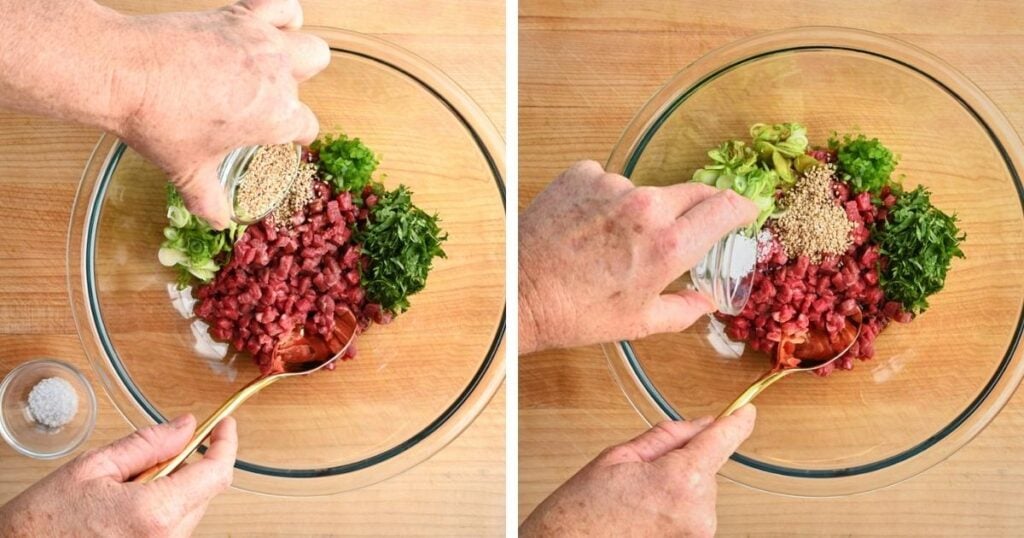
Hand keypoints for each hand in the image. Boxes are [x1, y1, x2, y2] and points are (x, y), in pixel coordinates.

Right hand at [0, 415, 237, 537]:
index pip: (215, 474)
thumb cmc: (42, 523)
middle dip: (186, 468)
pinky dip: (159, 514)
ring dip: (170, 494)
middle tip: (145, 462)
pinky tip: (122, 515)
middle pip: (203, 493)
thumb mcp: (93, 468)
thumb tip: (186, 426)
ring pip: (188, 514)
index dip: (225, 445)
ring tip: (121, 494)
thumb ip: (148, 445)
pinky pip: (171, 532)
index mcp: (155, 512)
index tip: (223, 427)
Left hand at [112, 0, 329, 227]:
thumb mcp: (186, 171)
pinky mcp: (242, 15)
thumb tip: (218, 224)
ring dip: (298, 53)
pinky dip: (281, 14)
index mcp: (275, 118)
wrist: (124, 73)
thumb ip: (208, 200)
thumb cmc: (158, 123)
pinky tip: (266, 26)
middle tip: (266, 98)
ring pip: (310, 46)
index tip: (278, 136)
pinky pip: (282, 7)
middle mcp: (280, 79)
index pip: (306, 128)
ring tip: (271, 64)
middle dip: (296, 89)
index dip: (294, 135)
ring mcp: (263, 43)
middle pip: (312, 82)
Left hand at [519, 160, 758, 352]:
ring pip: (645, 191)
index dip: (741, 207)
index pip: (726, 207)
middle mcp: (647, 206)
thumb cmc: (577, 313)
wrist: (518, 291)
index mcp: (670, 244)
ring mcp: (613, 185)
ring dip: (641, 210)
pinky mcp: (582, 174)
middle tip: (684, 228)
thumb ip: (684, 309)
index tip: (744, 211)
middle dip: (698, 208)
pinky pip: (607, 182)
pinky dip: (605, 200)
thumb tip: (706, 302)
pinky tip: (585, 227)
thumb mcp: (639, 322)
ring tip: (611, 242)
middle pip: (693, 192)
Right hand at [520, 405, 756, 537]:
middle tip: (640, 476)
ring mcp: (698, 534)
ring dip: (677, 490)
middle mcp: (699, 511)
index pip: (722, 439)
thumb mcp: (619, 457)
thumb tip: (702, 425)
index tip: (746, 412)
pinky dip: (675, 509)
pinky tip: (645, 516)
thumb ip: (667, 437)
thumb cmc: (582, 511)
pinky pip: (693, 514)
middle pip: (705, 469)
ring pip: (699, 493)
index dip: (736, 421)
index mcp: (681, 479)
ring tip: (637, 502)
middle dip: (682, 464)